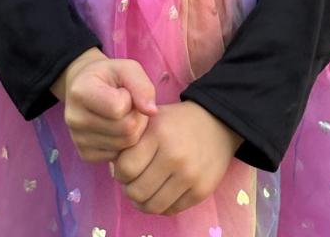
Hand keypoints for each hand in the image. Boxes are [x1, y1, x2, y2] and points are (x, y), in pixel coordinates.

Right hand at [50, 48, 158, 161]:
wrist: (86, 88)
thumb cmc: (109, 76)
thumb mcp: (126, 69)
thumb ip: (142, 85)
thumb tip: (152, 112)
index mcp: (81, 92)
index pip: (119, 108)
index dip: (130, 98)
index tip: (124, 91)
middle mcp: (74, 118)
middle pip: (126, 129)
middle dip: (136, 116)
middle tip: (131, 105)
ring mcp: (78, 139)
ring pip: (125, 144)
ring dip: (133, 129)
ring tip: (124, 115)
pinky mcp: (85, 154)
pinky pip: (118, 156)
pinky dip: (124, 143)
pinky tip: (117, 128)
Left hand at [111, 101, 243, 215]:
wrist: (218, 123)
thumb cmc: (177, 122)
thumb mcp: (152, 118)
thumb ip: (130, 139)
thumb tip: (112, 168)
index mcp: (159, 133)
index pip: (125, 168)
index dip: (119, 171)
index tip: (124, 167)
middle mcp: (174, 156)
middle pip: (136, 191)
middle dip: (129, 188)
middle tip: (134, 180)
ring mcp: (190, 176)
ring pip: (152, 206)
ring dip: (143, 201)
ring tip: (145, 189)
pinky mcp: (201, 191)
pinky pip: (171, 210)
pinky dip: (162, 204)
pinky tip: (162, 191)